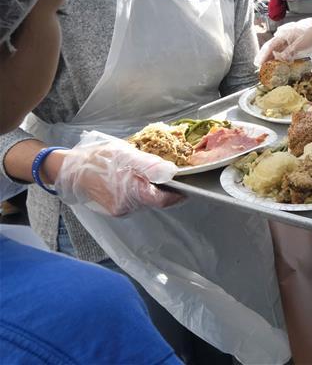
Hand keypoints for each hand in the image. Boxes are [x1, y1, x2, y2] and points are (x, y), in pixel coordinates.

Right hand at [55, 133, 183, 216]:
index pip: (162, 200)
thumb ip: (150, 166)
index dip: (177, 195)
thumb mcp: (126, 155)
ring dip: (150, 189)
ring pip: (145, 201)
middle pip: (155, 201)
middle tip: (168, 174)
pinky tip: (134, 180)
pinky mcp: (115, 210)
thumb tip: (171, 172)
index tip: (187, 187)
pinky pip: (134, 202)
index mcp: (130, 192)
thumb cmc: (99, 159)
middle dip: (163, 189)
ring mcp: (119, 210)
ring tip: (148, 174)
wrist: (70, 170)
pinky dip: (139, 192)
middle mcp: (126, 206)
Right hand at [255, 16, 311, 66]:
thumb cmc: (310, 35)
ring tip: (265, 65)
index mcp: (283, 35)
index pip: (270, 46)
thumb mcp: (300, 44)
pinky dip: (278, 56)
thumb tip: (280, 58)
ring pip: (276, 49)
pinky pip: (282, 50)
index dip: (264, 55)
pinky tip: (276, 61)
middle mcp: (283, 37)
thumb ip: (289, 51)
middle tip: (258, 65)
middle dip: (264, 56)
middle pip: (271, 47)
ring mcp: (287, 40)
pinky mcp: (292, 43)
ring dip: (271, 57)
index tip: (259, 63)